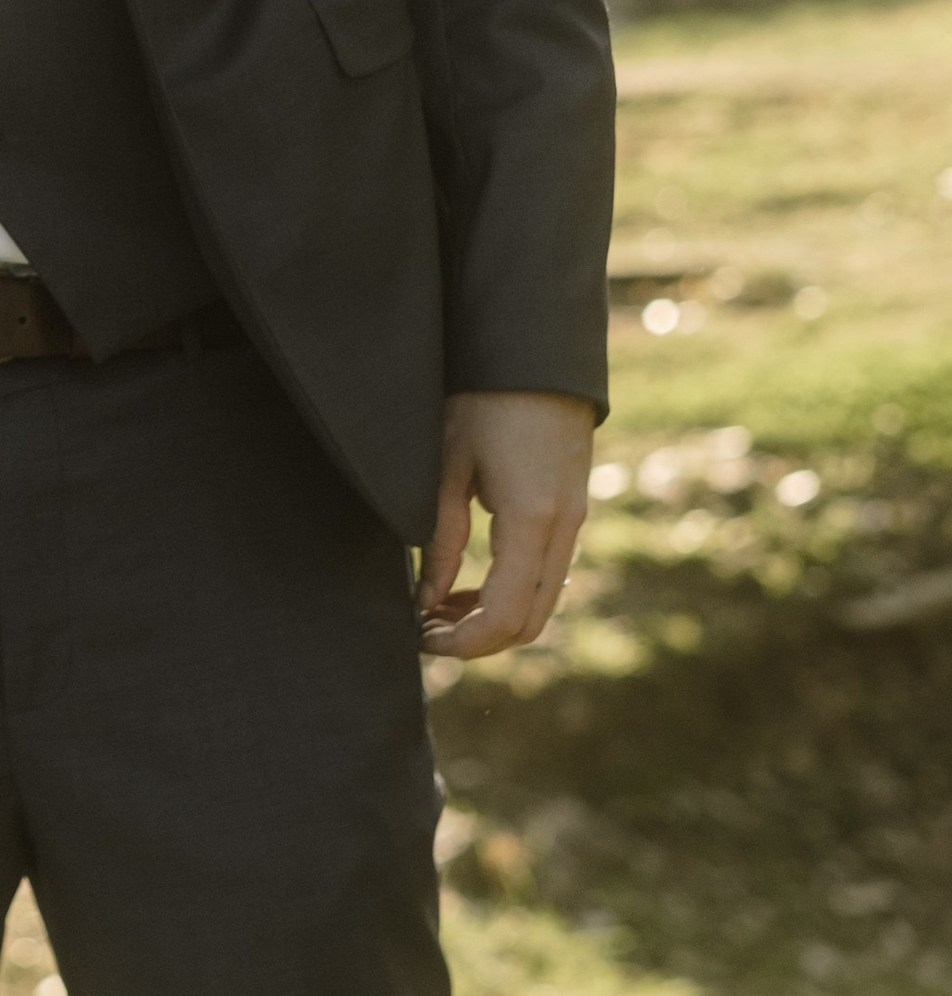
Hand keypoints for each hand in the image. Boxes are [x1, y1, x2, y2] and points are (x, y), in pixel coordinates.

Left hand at [420, 390, 595, 661]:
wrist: (534, 352)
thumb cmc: (482, 400)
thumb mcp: (447, 467)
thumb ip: (441, 540)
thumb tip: (427, 601)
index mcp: (532, 520)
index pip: (505, 615)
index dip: (463, 642)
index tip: (421, 638)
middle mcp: (564, 528)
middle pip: (530, 621)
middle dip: (478, 640)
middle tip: (426, 630)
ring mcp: (575, 520)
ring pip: (541, 602)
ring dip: (493, 618)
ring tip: (439, 608)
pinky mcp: (571, 510)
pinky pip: (546, 575)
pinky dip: (510, 593)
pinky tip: (468, 582)